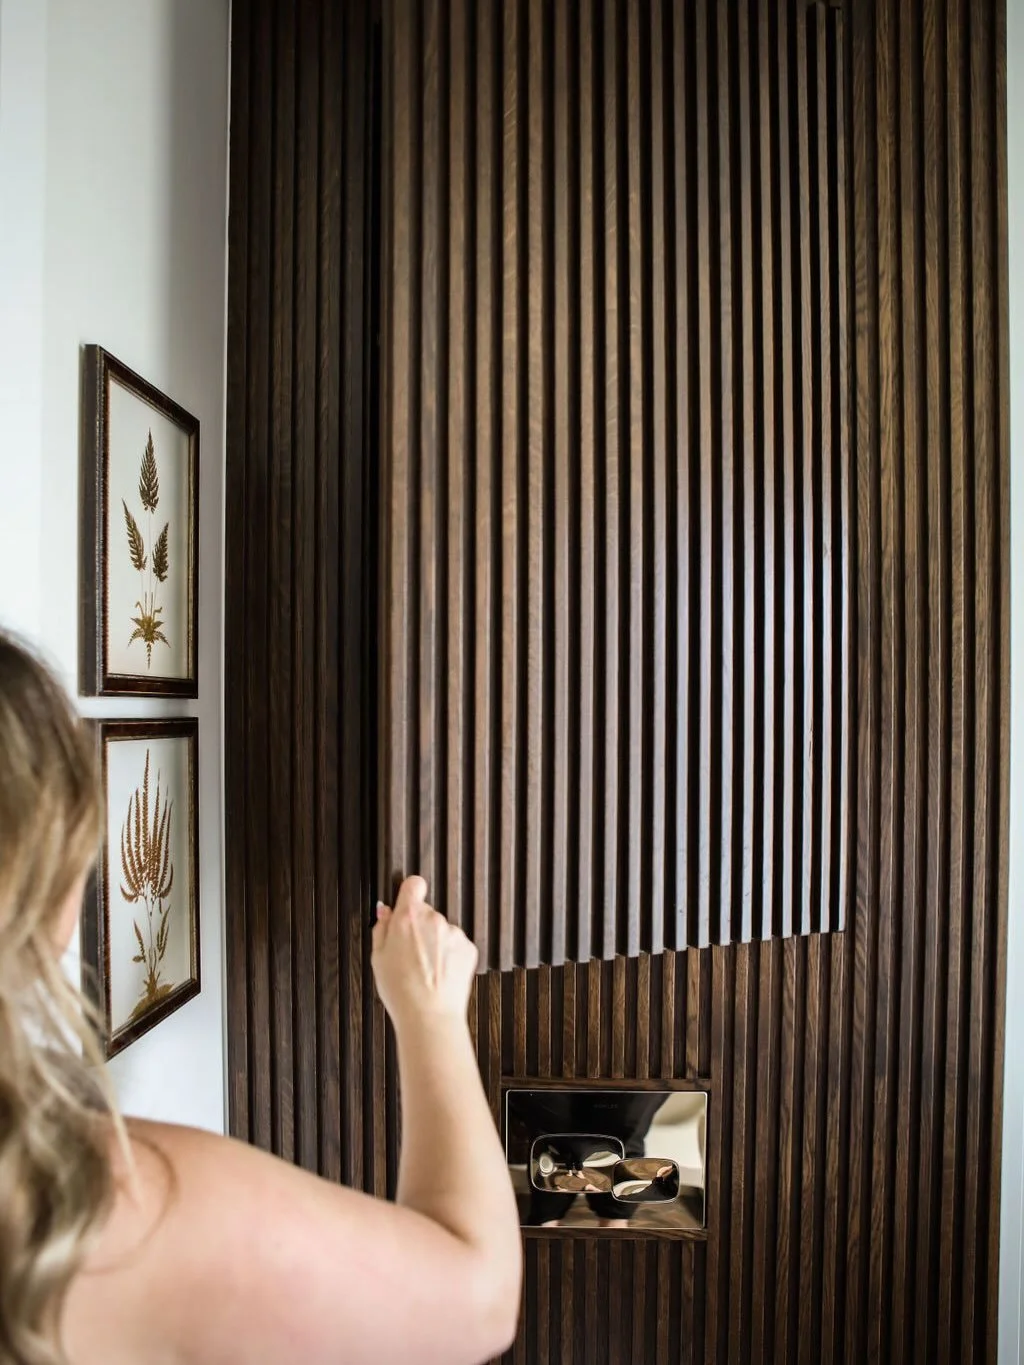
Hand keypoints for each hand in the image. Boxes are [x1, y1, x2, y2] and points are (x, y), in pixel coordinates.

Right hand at [371, 876, 477, 1031]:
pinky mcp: (468, 948)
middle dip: (418, 927)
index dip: (410, 892)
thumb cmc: (401, 991)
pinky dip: (449, 956)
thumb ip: (381, 928)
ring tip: (424, 970)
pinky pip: (456, 945)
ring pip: (442, 930)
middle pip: (426, 912)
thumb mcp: (377, 958)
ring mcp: (453, 933)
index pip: (413, 884)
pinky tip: (438, 974)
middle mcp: (434, 920)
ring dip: (435, 943)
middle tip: (409, 953)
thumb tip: (385, 912)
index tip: (408, 900)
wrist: (429, 1015)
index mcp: (408, 918)